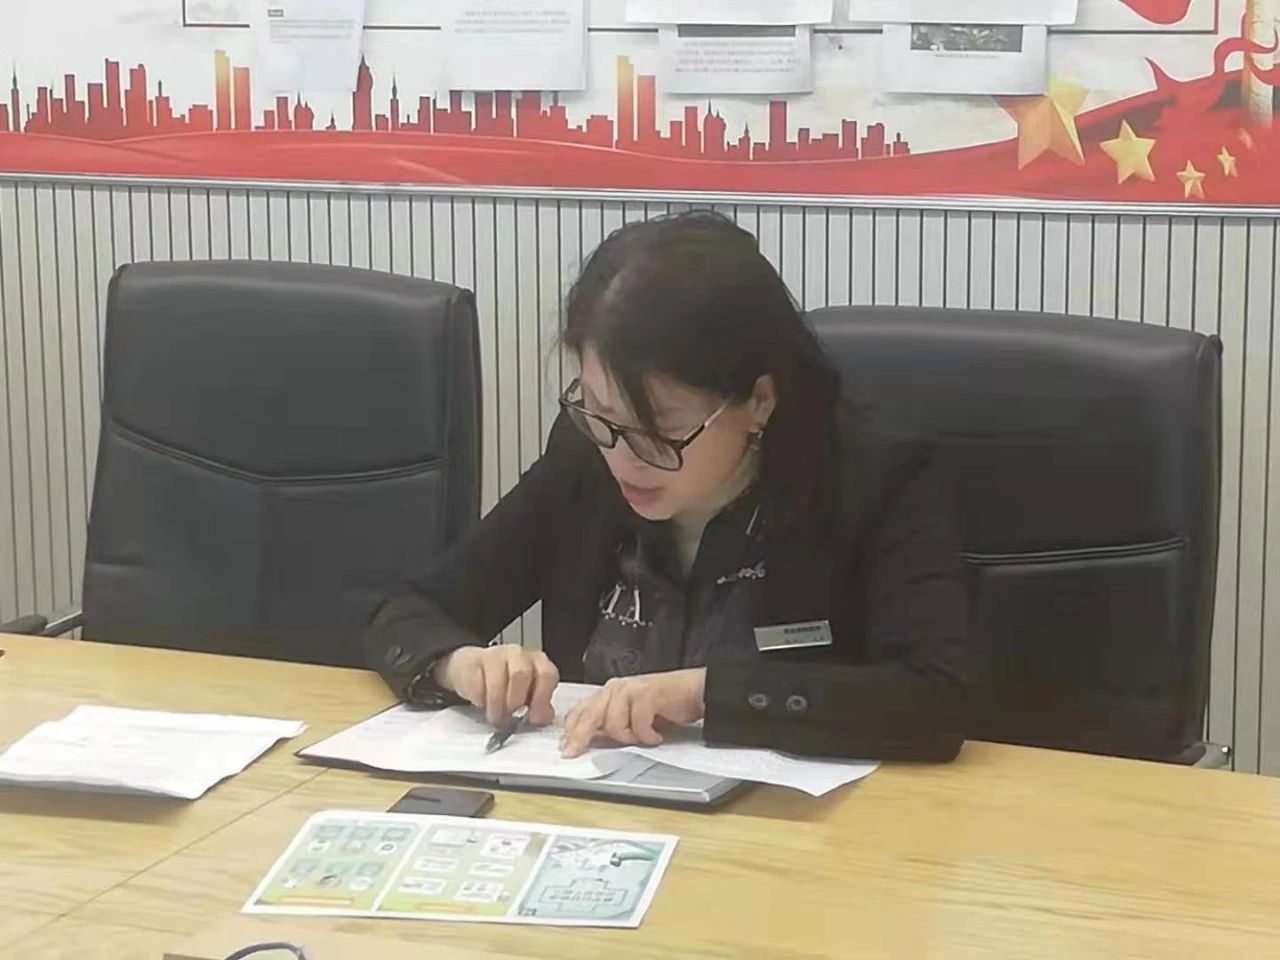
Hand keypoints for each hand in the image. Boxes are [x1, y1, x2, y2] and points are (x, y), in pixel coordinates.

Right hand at [433, 645, 558, 726]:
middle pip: (521, 674)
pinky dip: (480, 700)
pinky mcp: (473, 661)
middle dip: (515, 701)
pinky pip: (477, 683)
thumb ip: (538, 706)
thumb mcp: (527, 695)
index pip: (547, 674)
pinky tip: (482, 703)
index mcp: (537, 661)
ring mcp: (494, 655)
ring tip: (496, 717)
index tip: (534, 718)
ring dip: (496, 705)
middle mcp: (518, 654)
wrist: (474, 670)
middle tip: (510, 717)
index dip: (541, 698)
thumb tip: (544, 716)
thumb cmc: (506, 685)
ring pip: (498, 681)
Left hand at [560, 669, 706, 757]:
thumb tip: (589, 741)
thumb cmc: (663, 705)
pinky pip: (638, 724)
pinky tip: (657, 735)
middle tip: (573, 752)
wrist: (692, 692)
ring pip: (613, 723)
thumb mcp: (630, 717)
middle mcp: (616, 689)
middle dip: (580, 737)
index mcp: (609, 693)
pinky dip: (648, 735)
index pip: (582, 710)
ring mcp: (630, 690)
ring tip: (644, 736)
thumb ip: (610, 724)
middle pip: (589, 715)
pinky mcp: (647, 694)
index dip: (571, 731)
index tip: (565, 749)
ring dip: (629, 737)